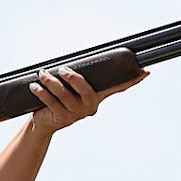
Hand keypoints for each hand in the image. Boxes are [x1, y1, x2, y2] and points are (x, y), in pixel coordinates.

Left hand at [29, 66, 150, 134]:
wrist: (44, 121)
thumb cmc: (58, 98)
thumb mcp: (70, 86)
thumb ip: (77, 74)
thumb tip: (75, 58)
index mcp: (97, 96)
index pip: (118, 88)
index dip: (132, 80)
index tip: (145, 71)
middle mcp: (90, 107)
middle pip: (86, 90)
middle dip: (73, 78)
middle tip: (62, 69)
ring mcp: (76, 114)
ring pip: (65, 96)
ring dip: (51, 83)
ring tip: (41, 74)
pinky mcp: (62, 119)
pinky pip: (52, 103)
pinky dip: (42, 92)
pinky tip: (35, 86)